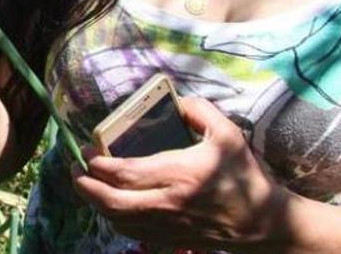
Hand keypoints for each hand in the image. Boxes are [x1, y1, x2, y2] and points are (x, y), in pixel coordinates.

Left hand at [72, 97, 295, 250]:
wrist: (265, 222)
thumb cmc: (245, 176)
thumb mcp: (229, 134)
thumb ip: (201, 111)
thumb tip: (177, 100)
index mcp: (179, 173)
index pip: (124, 172)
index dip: (97, 163)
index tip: (87, 150)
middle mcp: (168, 203)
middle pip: (110, 201)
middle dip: (84, 185)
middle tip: (75, 169)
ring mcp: (167, 225)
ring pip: (116, 220)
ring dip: (95, 203)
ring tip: (87, 185)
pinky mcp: (170, 239)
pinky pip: (131, 233)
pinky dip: (114, 219)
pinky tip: (111, 205)